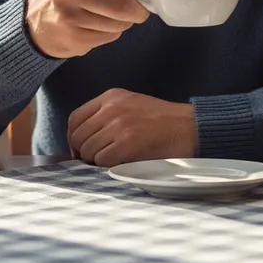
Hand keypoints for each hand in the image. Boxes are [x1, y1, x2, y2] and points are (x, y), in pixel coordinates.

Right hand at [25, 0, 150, 58]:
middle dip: (138, 9)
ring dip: (125, 21)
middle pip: (123, 5)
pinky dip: (112, 32)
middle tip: (139, 9)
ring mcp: (69, 16)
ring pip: (119, 24)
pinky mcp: (74, 38)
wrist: (33, 20)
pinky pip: (110, 36)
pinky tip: (99, 26)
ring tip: (115, 16)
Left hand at [68, 88, 196, 165]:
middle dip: (83, 152)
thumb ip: (107, 114)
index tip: (80, 149)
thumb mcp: (131, 105)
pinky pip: (101, 160)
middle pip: (78, 136)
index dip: (73, 137)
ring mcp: (119, 124)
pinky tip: (121, 162)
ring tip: (114, 159)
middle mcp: (112, 108)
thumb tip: (81, 139)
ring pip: (88, 150)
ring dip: (96, 160)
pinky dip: (107, 166)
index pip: (75, 118)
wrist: (188, 127)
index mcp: (111, 96)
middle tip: (97, 159)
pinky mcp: (127, 142)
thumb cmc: (162, 121)